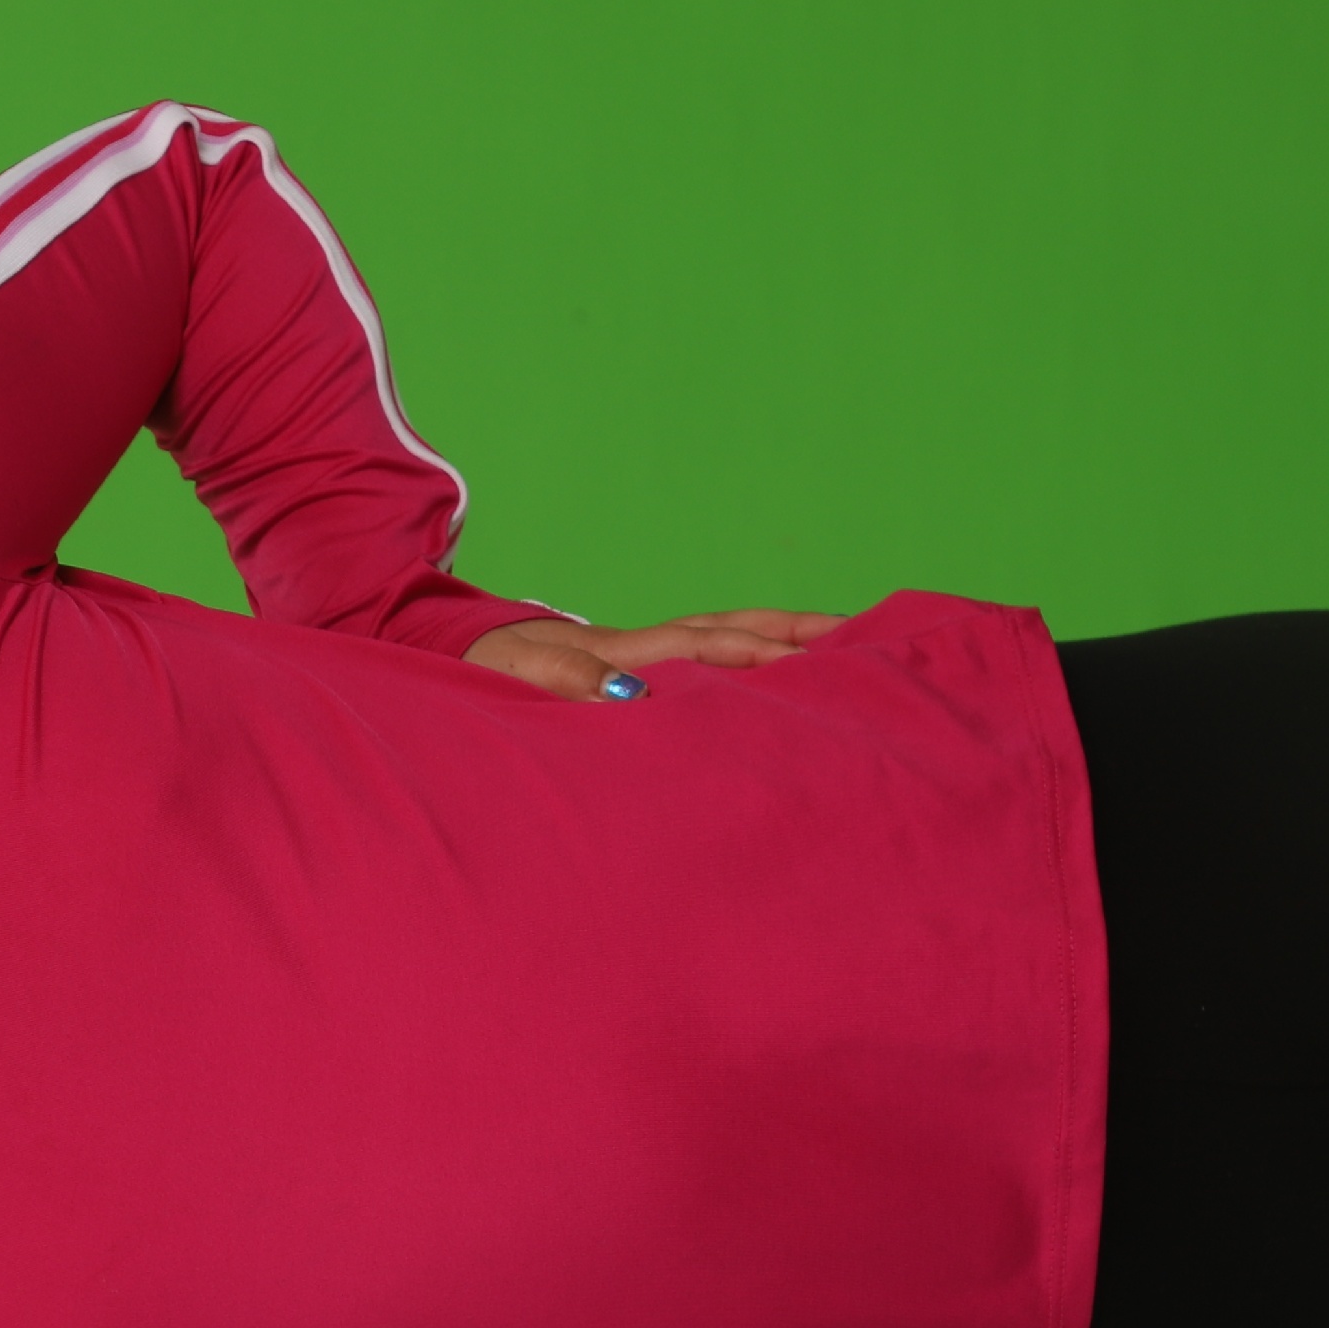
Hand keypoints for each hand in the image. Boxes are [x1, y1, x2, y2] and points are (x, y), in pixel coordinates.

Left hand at [461, 607, 846, 702]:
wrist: (457, 655)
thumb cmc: (488, 673)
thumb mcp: (517, 679)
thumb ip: (568, 682)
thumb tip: (631, 696)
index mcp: (624, 653)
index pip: (707, 650)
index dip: (759, 655)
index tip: (815, 662)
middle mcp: (647, 647)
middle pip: (739, 630)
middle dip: (802, 634)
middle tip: (871, 638)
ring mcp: (650, 655)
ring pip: (735, 635)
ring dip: (791, 637)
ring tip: (853, 640)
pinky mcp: (645, 669)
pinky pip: (716, 656)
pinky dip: (761, 651)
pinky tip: (791, 666)